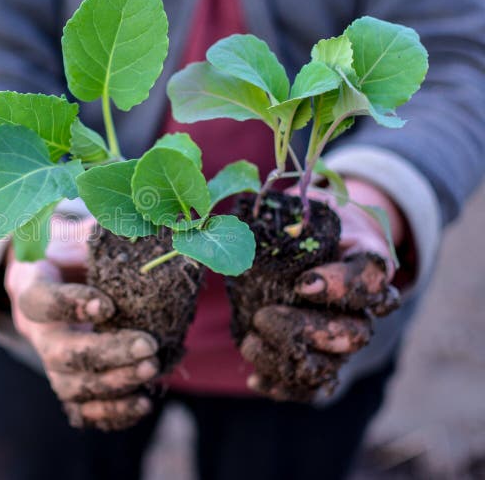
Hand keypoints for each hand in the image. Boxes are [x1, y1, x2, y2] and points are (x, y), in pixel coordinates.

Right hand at [5, 216, 158, 429]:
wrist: (61, 276)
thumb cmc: (74, 250)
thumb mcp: (79, 233)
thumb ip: (94, 235)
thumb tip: (130, 233)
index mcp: (32, 286)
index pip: (41, 301)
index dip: (70, 306)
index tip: (107, 304)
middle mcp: (36, 330)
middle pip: (60, 353)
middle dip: (106, 353)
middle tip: (147, 346)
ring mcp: (51, 361)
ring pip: (71, 386)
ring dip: (112, 383)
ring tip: (151, 369)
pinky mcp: (70, 383)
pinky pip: (83, 410)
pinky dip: (111, 413)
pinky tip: (143, 402)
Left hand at [241, 179, 403, 400]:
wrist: (316, 245)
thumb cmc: (305, 223)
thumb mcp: (298, 209)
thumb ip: (276, 215)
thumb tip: (225, 223)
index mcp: (365, 261)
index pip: (371, 279)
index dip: (341, 287)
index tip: (303, 284)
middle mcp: (364, 308)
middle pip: (354, 334)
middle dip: (305, 331)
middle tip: (264, 316)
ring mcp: (344, 339)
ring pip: (332, 366)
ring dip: (287, 360)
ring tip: (249, 341)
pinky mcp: (323, 359)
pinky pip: (313, 387)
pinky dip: (284, 387)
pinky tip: (256, 379)